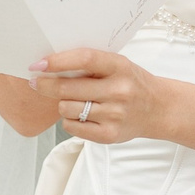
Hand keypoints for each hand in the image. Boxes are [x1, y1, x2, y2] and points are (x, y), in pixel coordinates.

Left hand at [28, 46, 165, 144]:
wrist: (159, 108)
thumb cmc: (131, 82)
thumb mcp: (118, 64)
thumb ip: (90, 63)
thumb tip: (49, 64)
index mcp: (120, 66)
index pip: (85, 59)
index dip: (57, 61)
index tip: (38, 64)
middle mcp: (119, 90)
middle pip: (69, 88)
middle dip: (45, 85)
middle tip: (36, 82)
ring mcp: (115, 114)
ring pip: (67, 108)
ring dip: (61, 104)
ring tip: (71, 100)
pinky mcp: (109, 135)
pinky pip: (72, 127)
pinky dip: (69, 120)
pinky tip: (79, 115)